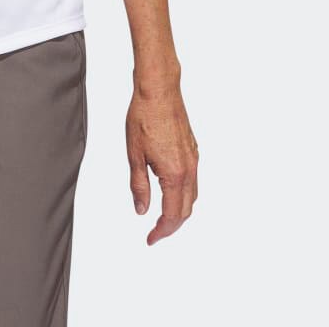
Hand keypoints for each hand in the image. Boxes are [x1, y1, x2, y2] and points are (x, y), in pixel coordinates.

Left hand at [126, 80, 198, 244]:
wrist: (159, 90)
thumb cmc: (144, 116)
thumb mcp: (134, 154)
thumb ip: (139, 186)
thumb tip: (142, 210)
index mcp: (174, 174)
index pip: (172, 215)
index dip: (161, 231)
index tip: (150, 239)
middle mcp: (189, 169)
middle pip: (186, 210)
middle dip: (171, 225)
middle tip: (155, 233)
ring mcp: (193, 159)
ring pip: (192, 196)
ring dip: (180, 211)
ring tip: (162, 217)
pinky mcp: (193, 150)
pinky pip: (193, 181)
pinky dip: (184, 194)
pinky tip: (171, 191)